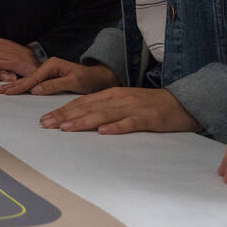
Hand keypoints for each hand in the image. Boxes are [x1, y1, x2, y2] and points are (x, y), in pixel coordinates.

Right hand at [0, 57, 119, 95]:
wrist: (100, 78)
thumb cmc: (89, 79)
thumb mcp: (74, 82)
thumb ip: (54, 85)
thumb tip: (36, 90)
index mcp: (52, 65)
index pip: (33, 78)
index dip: (20, 85)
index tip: (8, 91)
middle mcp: (48, 66)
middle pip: (27, 78)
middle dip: (12, 85)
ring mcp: (48, 71)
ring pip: (28, 80)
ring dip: (14, 85)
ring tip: (1, 89)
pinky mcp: (49, 77)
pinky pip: (33, 82)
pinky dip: (22, 85)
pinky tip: (14, 88)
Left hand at [37, 87, 201, 133]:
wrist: (182, 103)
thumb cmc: (149, 105)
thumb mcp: (123, 101)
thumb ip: (104, 107)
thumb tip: (80, 117)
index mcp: (111, 94)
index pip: (82, 102)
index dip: (63, 110)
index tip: (45, 119)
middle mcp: (118, 98)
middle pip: (87, 107)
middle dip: (65, 116)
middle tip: (46, 124)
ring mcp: (133, 108)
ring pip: (103, 115)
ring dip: (83, 121)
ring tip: (66, 128)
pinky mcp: (147, 118)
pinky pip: (129, 124)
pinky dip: (116, 128)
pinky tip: (103, 133)